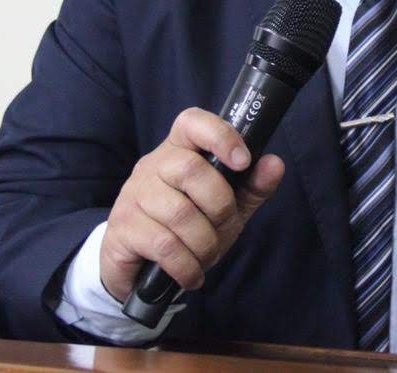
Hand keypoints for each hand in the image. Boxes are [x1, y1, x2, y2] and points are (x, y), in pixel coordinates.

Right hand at [99, 107, 284, 302]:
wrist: (138, 268)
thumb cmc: (187, 228)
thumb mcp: (226, 208)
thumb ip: (251, 187)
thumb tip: (275, 163)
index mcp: (179, 151)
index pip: (192, 122)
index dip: (220, 135)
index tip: (244, 161)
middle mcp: (152, 166)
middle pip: (191, 169)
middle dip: (220, 206)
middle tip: (224, 228)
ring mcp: (133, 195)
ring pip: (179, 213)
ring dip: (205, 244)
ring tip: (207, 256)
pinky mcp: (121, 229)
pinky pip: (164, 245)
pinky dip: (187, 265)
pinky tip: (192, 274)